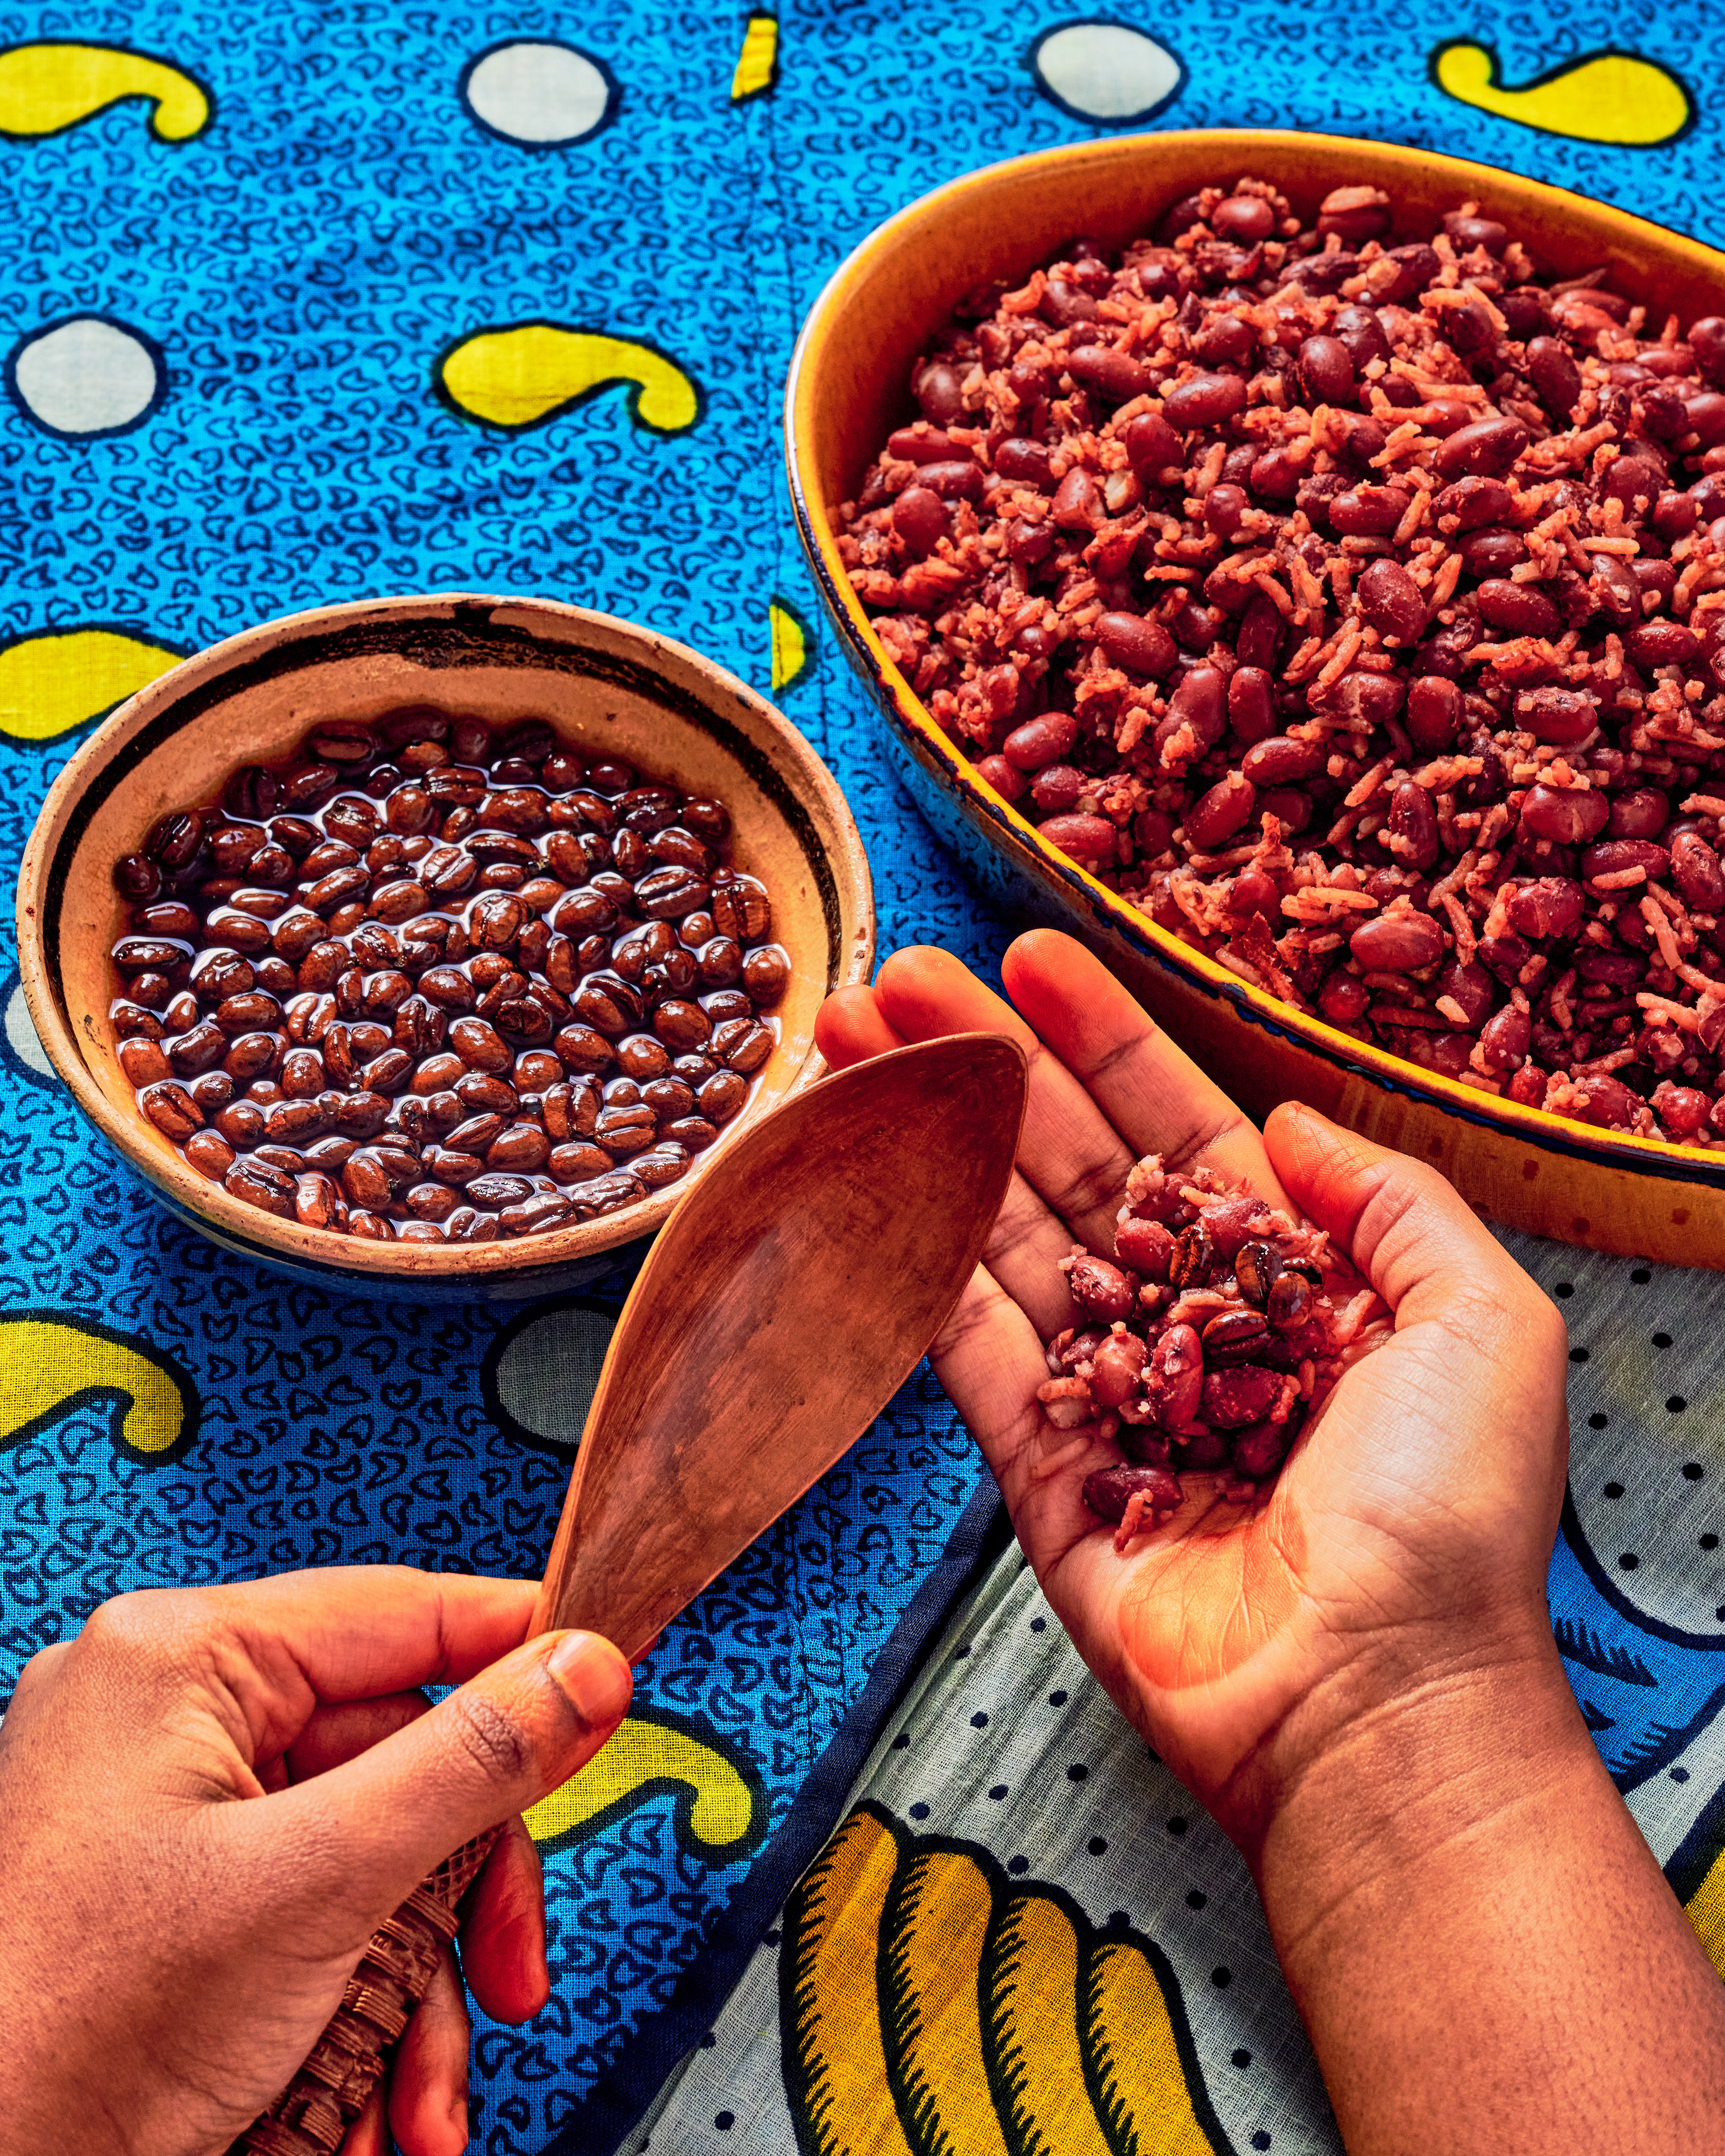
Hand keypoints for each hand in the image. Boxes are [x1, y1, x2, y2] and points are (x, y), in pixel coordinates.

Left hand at [0, 1568, 630, 2155]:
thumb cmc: (66, 2033)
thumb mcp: (320, 1879)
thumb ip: (470, 1761)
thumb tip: (582, 1667)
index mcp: (180, 1660)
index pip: (406, 1614)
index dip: (521, 1655)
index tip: (608, 1691)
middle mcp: (170, 1717)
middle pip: (400, 1762)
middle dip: (457, 1901)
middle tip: (505, 1973)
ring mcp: (167, 1809)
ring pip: (368, 1861)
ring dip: (412, 1990)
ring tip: (415, 2097)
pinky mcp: (174, 1894)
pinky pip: (314, 1916)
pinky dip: (354, 2011)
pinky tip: (364, 2102)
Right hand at [820, 932, 1724, 2153]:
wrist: (1369, 1700)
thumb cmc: (1445, 1517)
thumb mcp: (1480, 1320)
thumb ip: (1392, 1200)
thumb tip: (1285, 1123)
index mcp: (1289, 1280)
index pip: (1176, 1129)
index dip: (1101, 1040)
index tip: (1029, 959)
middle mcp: (1188, 1324)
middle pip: (1062, 1167)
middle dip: (979, 1069)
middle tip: (895, 982)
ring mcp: (1104, 1394)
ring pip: (993, 1239)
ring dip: (919, 1144)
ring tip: (846, 1052)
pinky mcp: (1039, 1471)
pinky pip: (962, 1351)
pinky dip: (904, 1269)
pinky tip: (854, 1186)